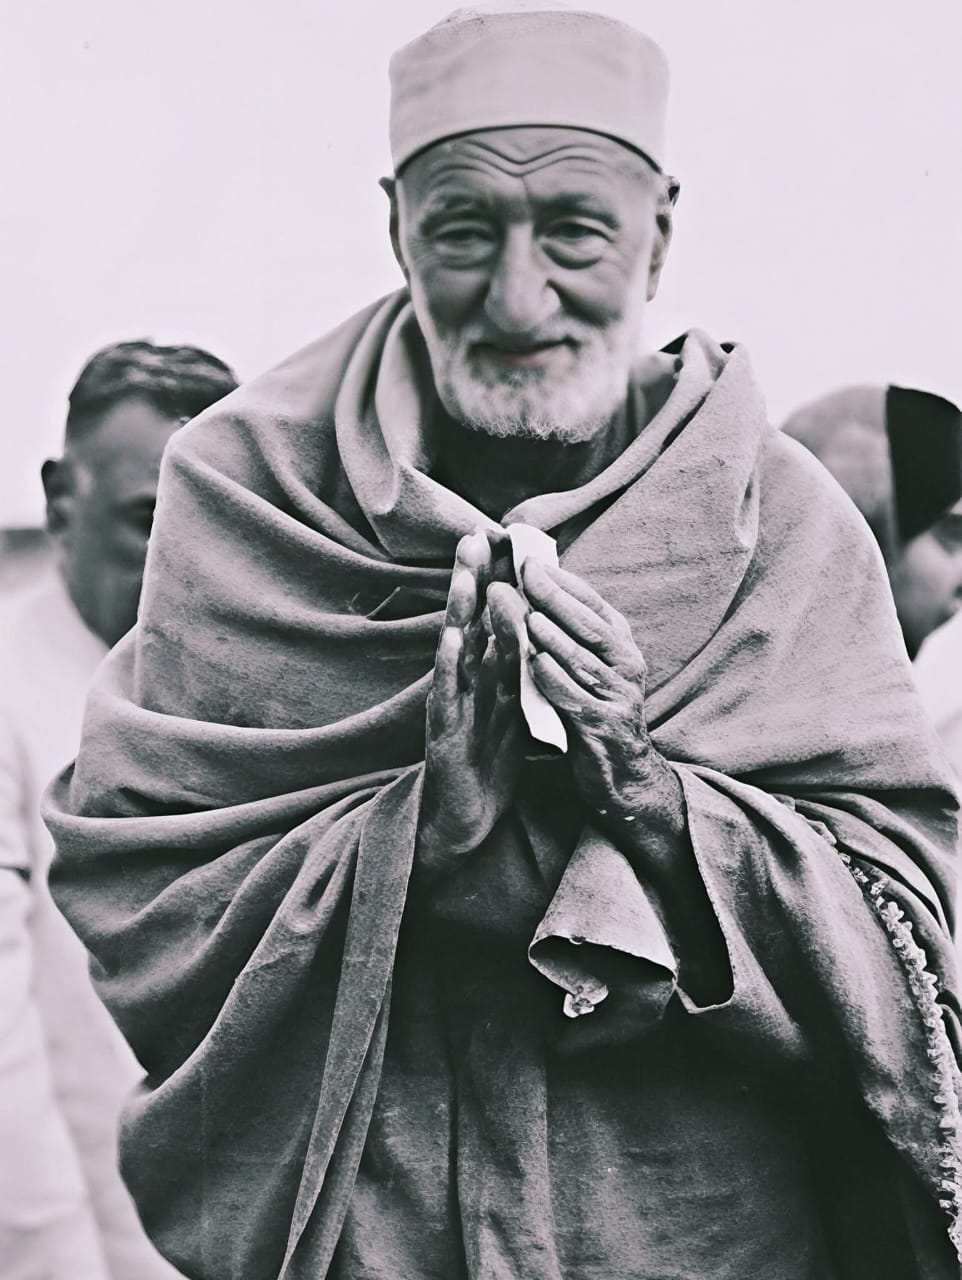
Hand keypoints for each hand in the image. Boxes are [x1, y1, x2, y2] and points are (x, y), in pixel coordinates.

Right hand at [418, 531, 523, 870]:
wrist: (465, 820)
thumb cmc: (487, 765)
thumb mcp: (510, 711)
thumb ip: (517, 674)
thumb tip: (536, 635)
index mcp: (485, 678)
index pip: (491, 621)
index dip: (494, 582)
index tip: (500, 540)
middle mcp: (465, 685)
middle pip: (470, 624)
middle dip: (472, 581)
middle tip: (474, 536)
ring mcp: (452, 706)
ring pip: (456, 651)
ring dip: (459, 611)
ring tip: (463, 573)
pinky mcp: (444, 733)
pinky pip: (448, 694)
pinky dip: (449, 665)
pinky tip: (451, 637)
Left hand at [521, 559, 670, 823]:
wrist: (621, 775)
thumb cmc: (594, 712)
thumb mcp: (588, 666)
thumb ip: (568, 632)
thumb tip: (533, 586)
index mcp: (621, 645)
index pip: (592, 603)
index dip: (562, 580)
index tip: (528, 559)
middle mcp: (627, 666)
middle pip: (589, 625)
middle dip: (555, 597)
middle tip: (522, 575)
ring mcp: (619, 697)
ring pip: (583, 659)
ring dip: (552, 635)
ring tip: (524, 613)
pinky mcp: (604, 728)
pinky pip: (577, 699)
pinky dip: (555, 680)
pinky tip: (533, 664)